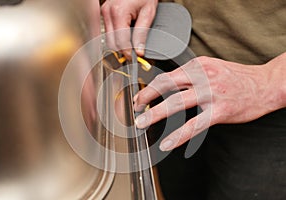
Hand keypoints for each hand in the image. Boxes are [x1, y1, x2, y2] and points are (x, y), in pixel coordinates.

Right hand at [101, 0, 157, 58]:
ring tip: (131, 46)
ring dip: (119, 45)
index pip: (120, 42)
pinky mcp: (104, 13)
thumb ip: (142, 33)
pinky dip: (116, 37)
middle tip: (134, 55)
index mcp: (118, 13)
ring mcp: (104, 13)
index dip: (128, 53)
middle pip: (112, 42)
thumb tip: (139, 51)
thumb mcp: (148, 13)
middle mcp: (108, 13)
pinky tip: (125, 37)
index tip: (135, 59)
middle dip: (122, 51)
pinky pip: (108, 31)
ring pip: (108, 39)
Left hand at [134, 54, 285, 150]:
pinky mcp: (220, 111)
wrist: (266, 84)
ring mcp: (211, 93)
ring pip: (176, 103)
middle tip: (134, 107)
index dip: (150, 87)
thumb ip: (191, 75)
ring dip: (155, 114)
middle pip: (166, 85)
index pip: (167, 75)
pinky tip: (167, 142)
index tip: (140, 97)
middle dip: (146, 97)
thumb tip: (168, 86)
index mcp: (198, 65)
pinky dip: (178, 135)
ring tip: (141, 123)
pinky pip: (194, 125)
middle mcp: (202, 76)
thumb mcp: (212, 67)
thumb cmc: (237, 77)